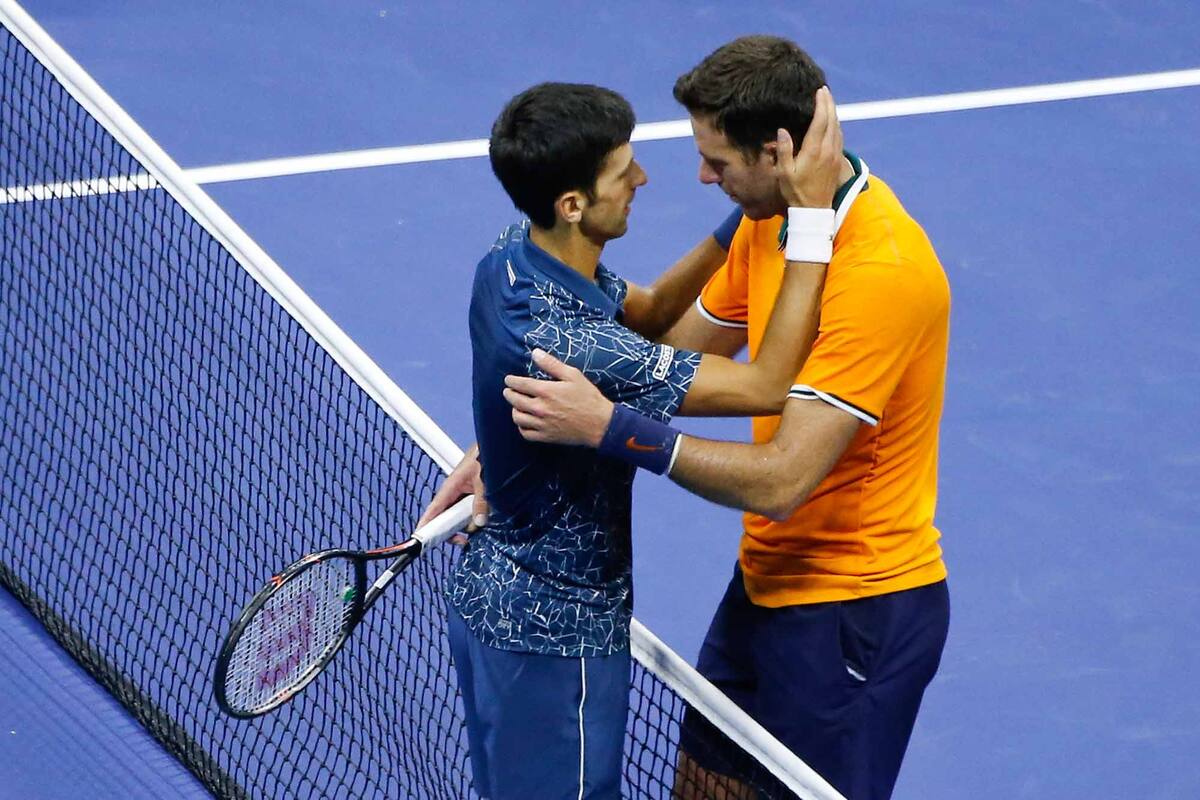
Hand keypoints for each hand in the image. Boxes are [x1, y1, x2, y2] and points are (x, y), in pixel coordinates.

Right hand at [417, 443, 487, 545]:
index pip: (435, 508)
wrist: (497, 445)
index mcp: (452, 486)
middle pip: (446, 517)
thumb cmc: (486, 456)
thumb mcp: (485, 481)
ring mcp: (464, 494)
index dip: (426, 522)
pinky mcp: (473, 495)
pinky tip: (484, 521)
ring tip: (479, 528)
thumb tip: (478, 522)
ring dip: (468, 525)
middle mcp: (455, 492)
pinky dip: (475, 518)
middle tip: (462, 541)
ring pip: (459, 516)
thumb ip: (481, 502)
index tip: (420, 536)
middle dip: (452, 531)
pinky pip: (469, 511)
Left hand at [503, 349, 614, 447]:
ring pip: (517, 417)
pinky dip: (521, 426)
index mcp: (546, 391)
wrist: (600, 424)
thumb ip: (552, 364)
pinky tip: (524, 421)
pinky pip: (526, 433)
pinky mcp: (546, 436)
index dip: (511, 381)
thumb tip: (535, 353)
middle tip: (508, 391)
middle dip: (509, 393)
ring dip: (514, 409)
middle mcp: (540, 408)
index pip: (520, 384)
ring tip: (516, 405)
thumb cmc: (588, 397)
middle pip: (515, 400)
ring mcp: (542, 424)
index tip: (508, 379)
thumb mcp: (573, 375)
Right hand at [776, 86, 843, 208]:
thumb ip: (784, 150)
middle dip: (829, 103)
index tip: (820, 91)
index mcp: (814, 150)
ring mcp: (835, 155)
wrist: (814, 211)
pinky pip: (839, 137)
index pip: (820, 120)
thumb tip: (782, 130)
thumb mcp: (784, 173)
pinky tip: (832, 123)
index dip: (821, 104)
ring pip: (838, 127)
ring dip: (833, 113)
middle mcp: (828, 150)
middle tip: (824, 91)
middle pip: (832, 120)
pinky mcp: (838, 161)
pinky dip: (836, 125)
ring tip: (828, 103)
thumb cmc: (796, 192)